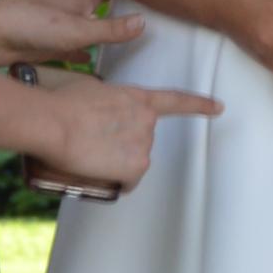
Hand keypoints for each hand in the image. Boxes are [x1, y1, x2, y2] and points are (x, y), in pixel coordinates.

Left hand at [0, 0, 147, 68]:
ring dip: (102, 30)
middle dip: (118, 5)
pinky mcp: (48, 45)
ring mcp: (59, 27)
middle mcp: (71, 9)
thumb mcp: (78, 30)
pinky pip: (72, 49)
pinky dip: (84, 53)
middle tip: (145, 10)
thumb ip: (109, 29)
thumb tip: (143, 22)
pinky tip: (93, 61)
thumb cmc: (30, 24)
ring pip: (87, 27)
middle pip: (100, 3)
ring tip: (127, 38)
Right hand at [30, 72, 219, 195]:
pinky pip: (129, 182)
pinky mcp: (137, 166)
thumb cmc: (61, 105)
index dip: (199, 104)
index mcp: (135, 98)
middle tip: (93, 145)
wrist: (54, 123)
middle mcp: (147, 120)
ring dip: (117, 164)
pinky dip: (119, 182)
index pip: (175, 100)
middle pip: (140, 141)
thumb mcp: (87, 90)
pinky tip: (102, 175)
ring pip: (133, 162)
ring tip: (89, 155)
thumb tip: (94, 110)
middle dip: (122, 146)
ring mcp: (144, 143)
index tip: (218, 107)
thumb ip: (103, 99)